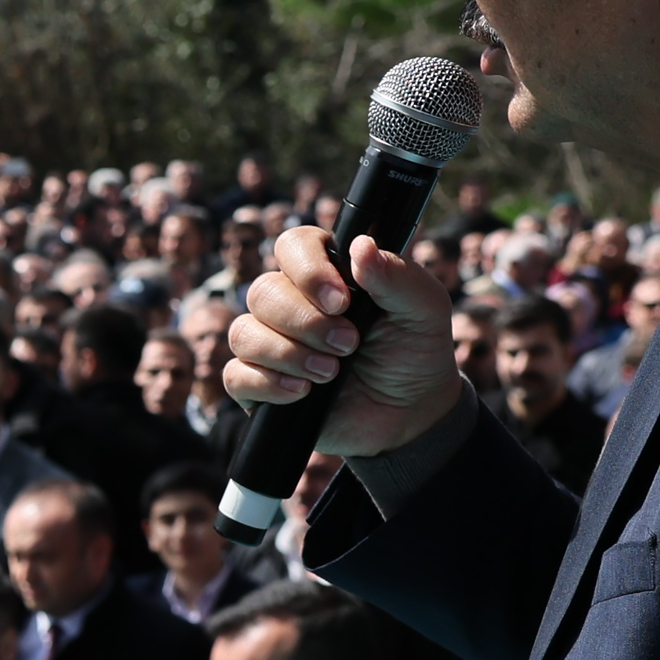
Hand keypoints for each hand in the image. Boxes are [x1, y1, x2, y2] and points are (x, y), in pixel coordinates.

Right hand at [222, 226, 465, 459]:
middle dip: (306, 324)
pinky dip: (268, 384)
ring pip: (244, 333)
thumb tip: (361, 245)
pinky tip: (302, 391)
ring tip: (331, 373)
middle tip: (349, 345)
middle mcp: (292, 301)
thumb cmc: (415, 351)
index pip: (293, 246)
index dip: (307, 270)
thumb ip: (397, 276)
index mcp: (327, 272)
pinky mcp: (259, 384)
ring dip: (288, 354)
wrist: (410, 413)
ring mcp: (271, 342)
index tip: (341, 302)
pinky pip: (236, 375)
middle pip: (262, 291)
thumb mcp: (423, 309)